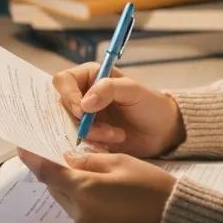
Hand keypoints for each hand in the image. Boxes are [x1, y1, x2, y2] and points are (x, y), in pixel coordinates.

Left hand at [18, 148, 175, 222]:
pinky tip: (100, 193)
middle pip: (55, 188)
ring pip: (67, 202)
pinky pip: (81, 215)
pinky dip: (83, 201)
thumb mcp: (121, 162)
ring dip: (70, 187)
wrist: (173, 220)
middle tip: (60, 155)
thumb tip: (70, 158)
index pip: (48, 173)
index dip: (33, 159)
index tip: (22, 148)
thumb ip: (90, 159)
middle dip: (55, 172)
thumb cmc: (151, 187)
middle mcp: (80, 213)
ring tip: (86, 173)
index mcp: (84, 190)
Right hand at [52, 62, 184, 156]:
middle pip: (61, 107)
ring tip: (116, 135)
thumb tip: (84, 102)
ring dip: (91, 135)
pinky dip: (91, 146)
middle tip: (104, 129)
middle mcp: (82, 95)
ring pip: (68, 127)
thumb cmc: (150, 104)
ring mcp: (83, 118)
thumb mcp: (134, 91)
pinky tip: (110, 145)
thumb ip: (109, 89)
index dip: (68, 96)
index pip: (63, 81)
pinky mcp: (87, 137)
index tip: (82, 112)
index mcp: (90, 76)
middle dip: (81, 121)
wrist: (162, 132)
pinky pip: (76, 143)